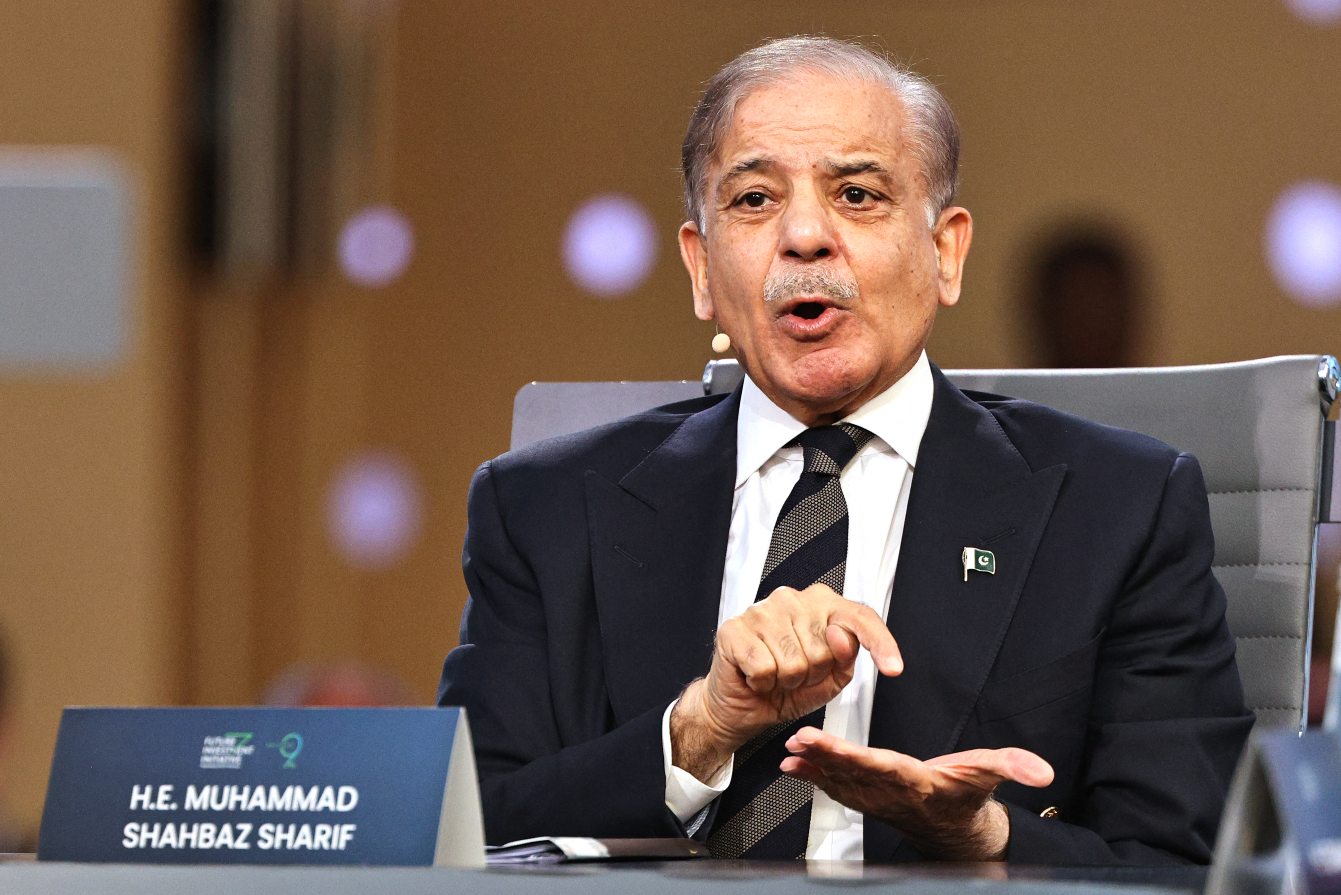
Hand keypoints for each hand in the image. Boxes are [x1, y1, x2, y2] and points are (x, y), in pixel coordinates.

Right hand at [670, 584, 901, 780]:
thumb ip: (845, 659)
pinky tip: (755, 676)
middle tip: (794, 676)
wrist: (742, 707)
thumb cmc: (784, 687)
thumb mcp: (829, 680)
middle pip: (825, 648)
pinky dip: (762, 682)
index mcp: (820, 606)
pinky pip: (764, 667)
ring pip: (794, 660)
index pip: (858, 616)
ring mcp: (761, 611)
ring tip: (775, 676)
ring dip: (786, 680)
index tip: (894, 668)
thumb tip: (842, 636)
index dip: (880, 643)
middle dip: (813, 674)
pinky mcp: (734, 628)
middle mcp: (791, 599)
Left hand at [781, 727, 1053, 860]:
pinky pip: (835, 786)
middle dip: (823, 756)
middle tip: (798, 741)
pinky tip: (794, 765)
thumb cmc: (965, 796)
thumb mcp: (990, 774)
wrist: (954, 829)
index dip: (851, 756)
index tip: (827, 744)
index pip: (879, 765)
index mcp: (915, 781)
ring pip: (839, 779)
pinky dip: (813, 775)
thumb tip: (1041, 770)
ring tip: (791, 750)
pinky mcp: (865, 797)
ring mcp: (874, 798)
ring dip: (813, 766)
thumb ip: (1012, 766)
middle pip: (852, 772)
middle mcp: (889, 791)